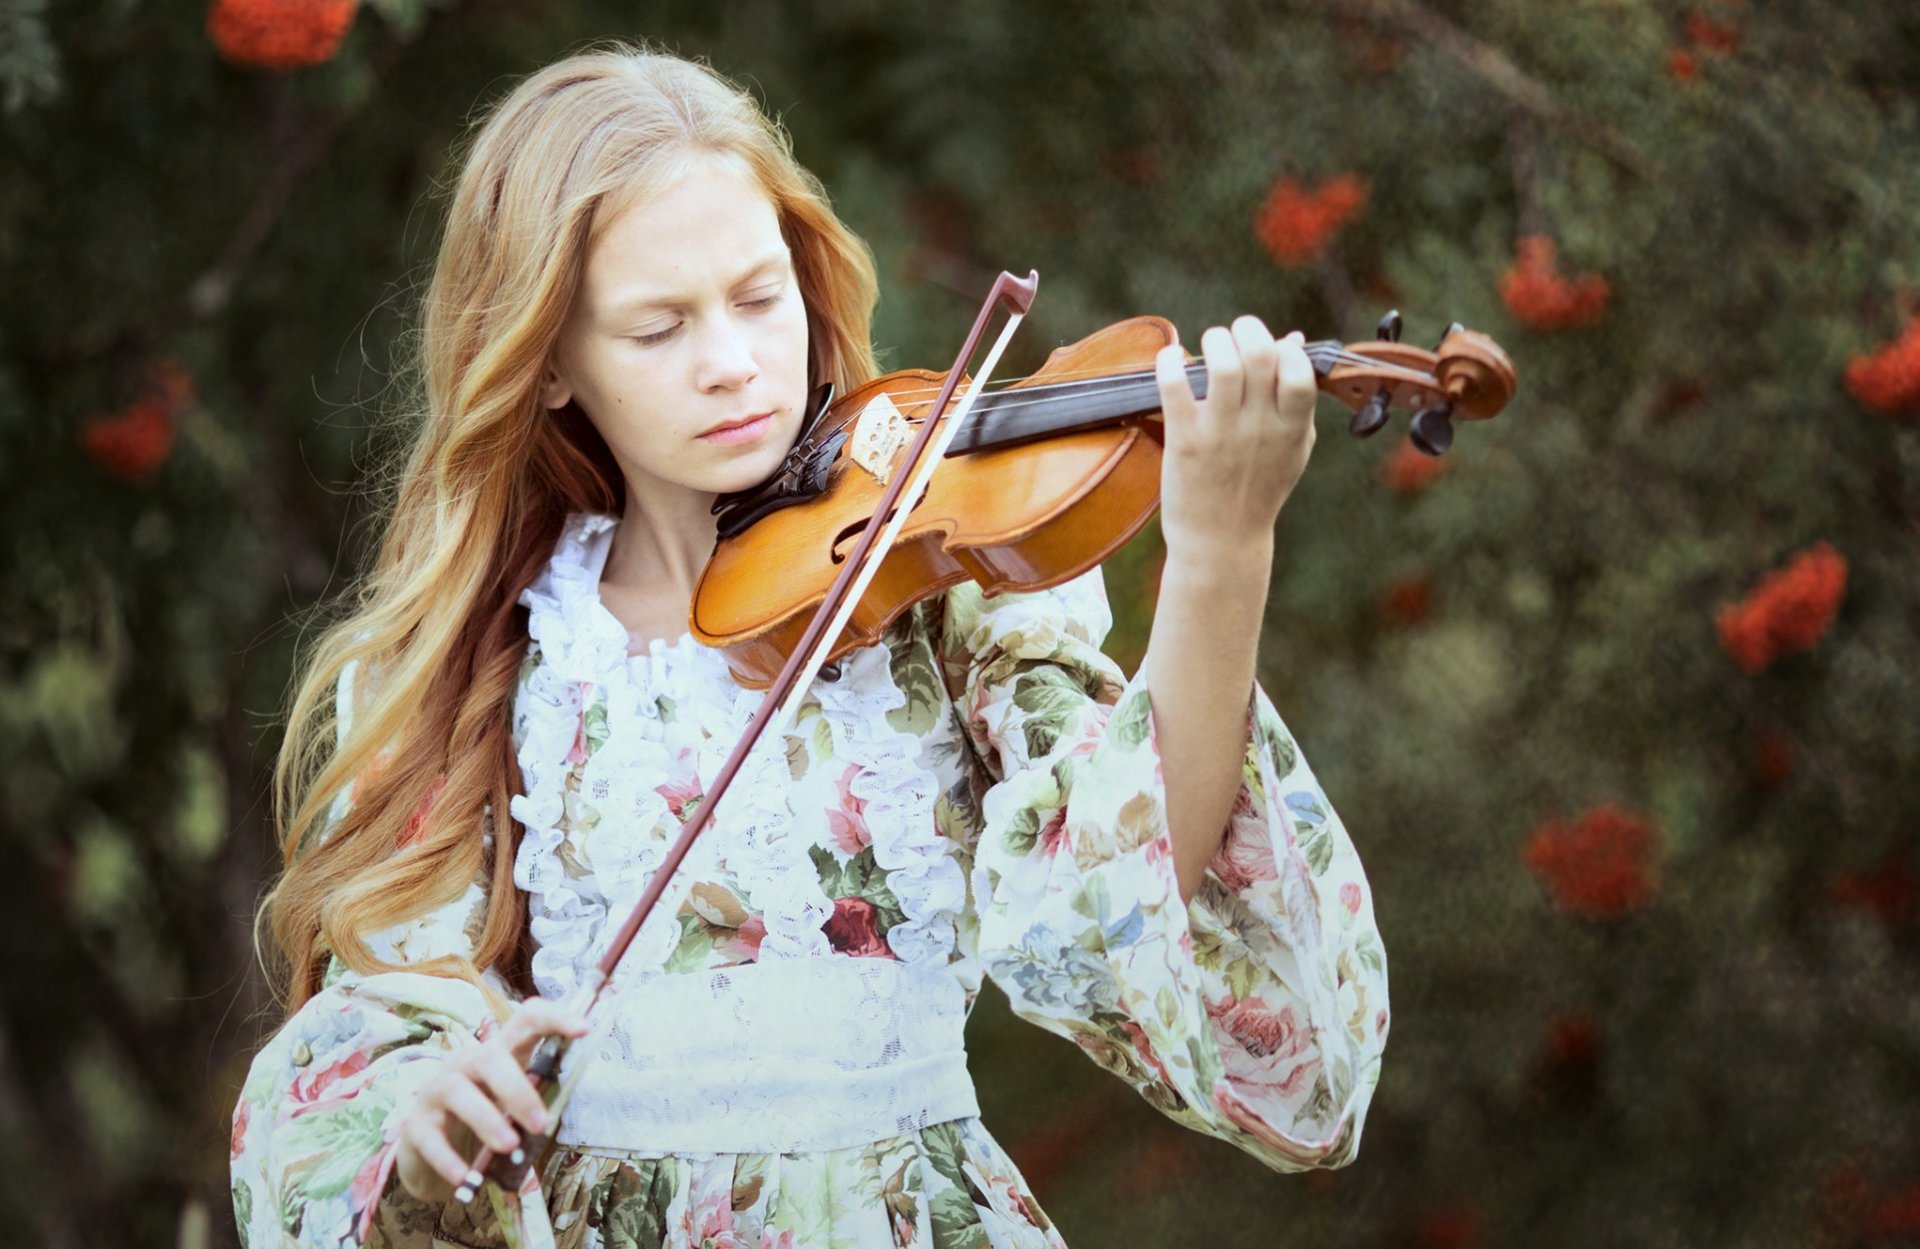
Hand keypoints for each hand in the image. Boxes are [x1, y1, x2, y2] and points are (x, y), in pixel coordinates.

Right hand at [394, 997, 588, 1203]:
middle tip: (540, 1125)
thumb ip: (535, 1101)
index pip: (525, 1020)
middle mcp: (466, 1064)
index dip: (554, 1018)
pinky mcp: (416, 1125)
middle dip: (518, 1090)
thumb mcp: (511, 1106)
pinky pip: (430, 1138)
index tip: (583, 1029)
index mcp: (499, 1053)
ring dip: (486, 1119)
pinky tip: (465, 1176)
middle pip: (490, 1058)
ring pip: (457, 1091)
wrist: (429, 1151)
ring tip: (508, 1146)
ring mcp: (437, 1091)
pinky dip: (448, 1158)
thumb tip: (557, 1112)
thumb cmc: (482, 1119)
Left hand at [1153, 316, 1316, 558]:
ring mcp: (1221, 433)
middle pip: (1260, 354)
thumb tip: (1296, 340)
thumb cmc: (1259, 491)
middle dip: (1246, 329)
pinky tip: (1168, 359)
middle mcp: (1259, 427)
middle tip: (1234, 335)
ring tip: (1208, 345)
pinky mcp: (1184, 440)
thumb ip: (1299, 397)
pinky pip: (1175, 386)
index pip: (1299, 370)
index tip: (1271, 349)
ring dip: (1214, 341)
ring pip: (1222, 364)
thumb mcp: (1292, 447)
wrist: (1221, 542)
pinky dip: (1169, 362)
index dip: (1285, 348)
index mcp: (1291, 427)